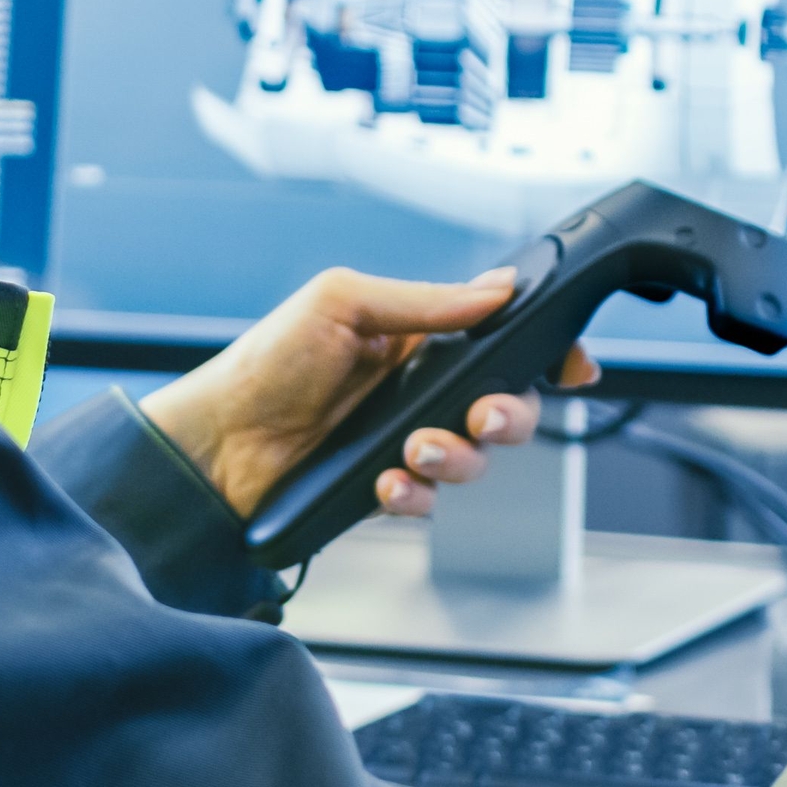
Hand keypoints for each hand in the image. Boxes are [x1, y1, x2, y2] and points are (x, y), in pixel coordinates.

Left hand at [139, 266, 598, 517]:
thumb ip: (424, 301)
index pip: (500, 341)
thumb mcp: (341, 303)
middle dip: (509, 416)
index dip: (545, 354)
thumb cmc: (265, 362)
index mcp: (414, 336)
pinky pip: (427, 499)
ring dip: (458, 457)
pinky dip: (414, 494)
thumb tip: (498, 287)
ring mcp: (402, 441)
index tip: (572, 365)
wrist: (214, 444)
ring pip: (473, 458)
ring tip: (415, 448)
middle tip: (482, 416)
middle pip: (503, 407)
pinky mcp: (383, 486)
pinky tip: (386, 482)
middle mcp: (417, 389)